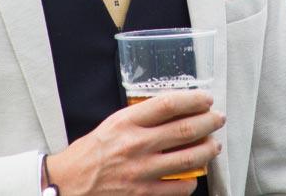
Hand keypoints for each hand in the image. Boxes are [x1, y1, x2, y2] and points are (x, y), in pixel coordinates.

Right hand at [46, 90, 223, 195]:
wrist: (67, 185)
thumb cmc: (92, 151)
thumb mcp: (114, 123)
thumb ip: (143, 116)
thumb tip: (177, 109)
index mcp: (127, 122)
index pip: (168, 104)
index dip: (193, 100)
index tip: (207, 98)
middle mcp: (135, 145)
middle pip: (183, 130)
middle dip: (208, 123)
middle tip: (219, 119)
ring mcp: (140, 172)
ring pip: (187, 159)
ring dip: (207, 151)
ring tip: (214, 145)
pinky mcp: (141, 195)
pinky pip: (177, 188)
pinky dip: (191, 181)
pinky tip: (194, 176)